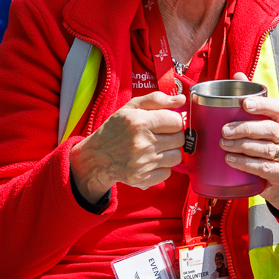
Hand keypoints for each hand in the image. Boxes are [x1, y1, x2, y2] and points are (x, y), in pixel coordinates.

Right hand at [71, 91, 185, 200]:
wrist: (97, 157)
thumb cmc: (115, 129)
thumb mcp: (131, 108)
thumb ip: (157, 99)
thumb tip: (181, 99)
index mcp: (140, 122)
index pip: (177, 121)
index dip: (172, 122)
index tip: (164, 123)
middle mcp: (142, 143)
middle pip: (180, 139)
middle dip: (172, 136)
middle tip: (159, 136)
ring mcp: (143, 163)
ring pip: (177, 156)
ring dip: (169, 152)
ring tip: (155, 149)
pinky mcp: (142, 178)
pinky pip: (168, 173)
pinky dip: (162, 168)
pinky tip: (150, 162)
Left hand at [222, 89, 278, 213]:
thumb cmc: (267, 145)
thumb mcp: (263, 123)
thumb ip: (250, 100)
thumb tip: (237, 74)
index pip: (278, 108)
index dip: (262, 104)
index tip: (244, 103)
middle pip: (270, 129)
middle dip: (245, 128)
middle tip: (225, 130)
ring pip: (266, 149)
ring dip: (242, 146)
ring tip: (224, 144)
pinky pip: (264, 168)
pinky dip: (245, 163)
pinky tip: (230, 160)